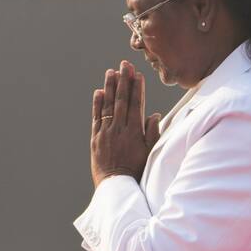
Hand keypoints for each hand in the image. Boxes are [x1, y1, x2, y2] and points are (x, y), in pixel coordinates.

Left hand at [90, 61, 161, 187]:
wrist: (115, 186)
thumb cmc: (136, 171)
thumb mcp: (150, 153)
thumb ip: (152, 133)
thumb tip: (154, 115)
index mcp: (134, 132)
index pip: (136, 104)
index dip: (136, 88)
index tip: (137, 74)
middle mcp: (119, 130)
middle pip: (121, 101)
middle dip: (123, 81)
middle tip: (124, 64)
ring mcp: (105, 133)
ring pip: (108, 106)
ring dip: (109, 87)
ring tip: (111, 72)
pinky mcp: (96, 139)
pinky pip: (96, 118)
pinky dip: (97, 104)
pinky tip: (98, 92)